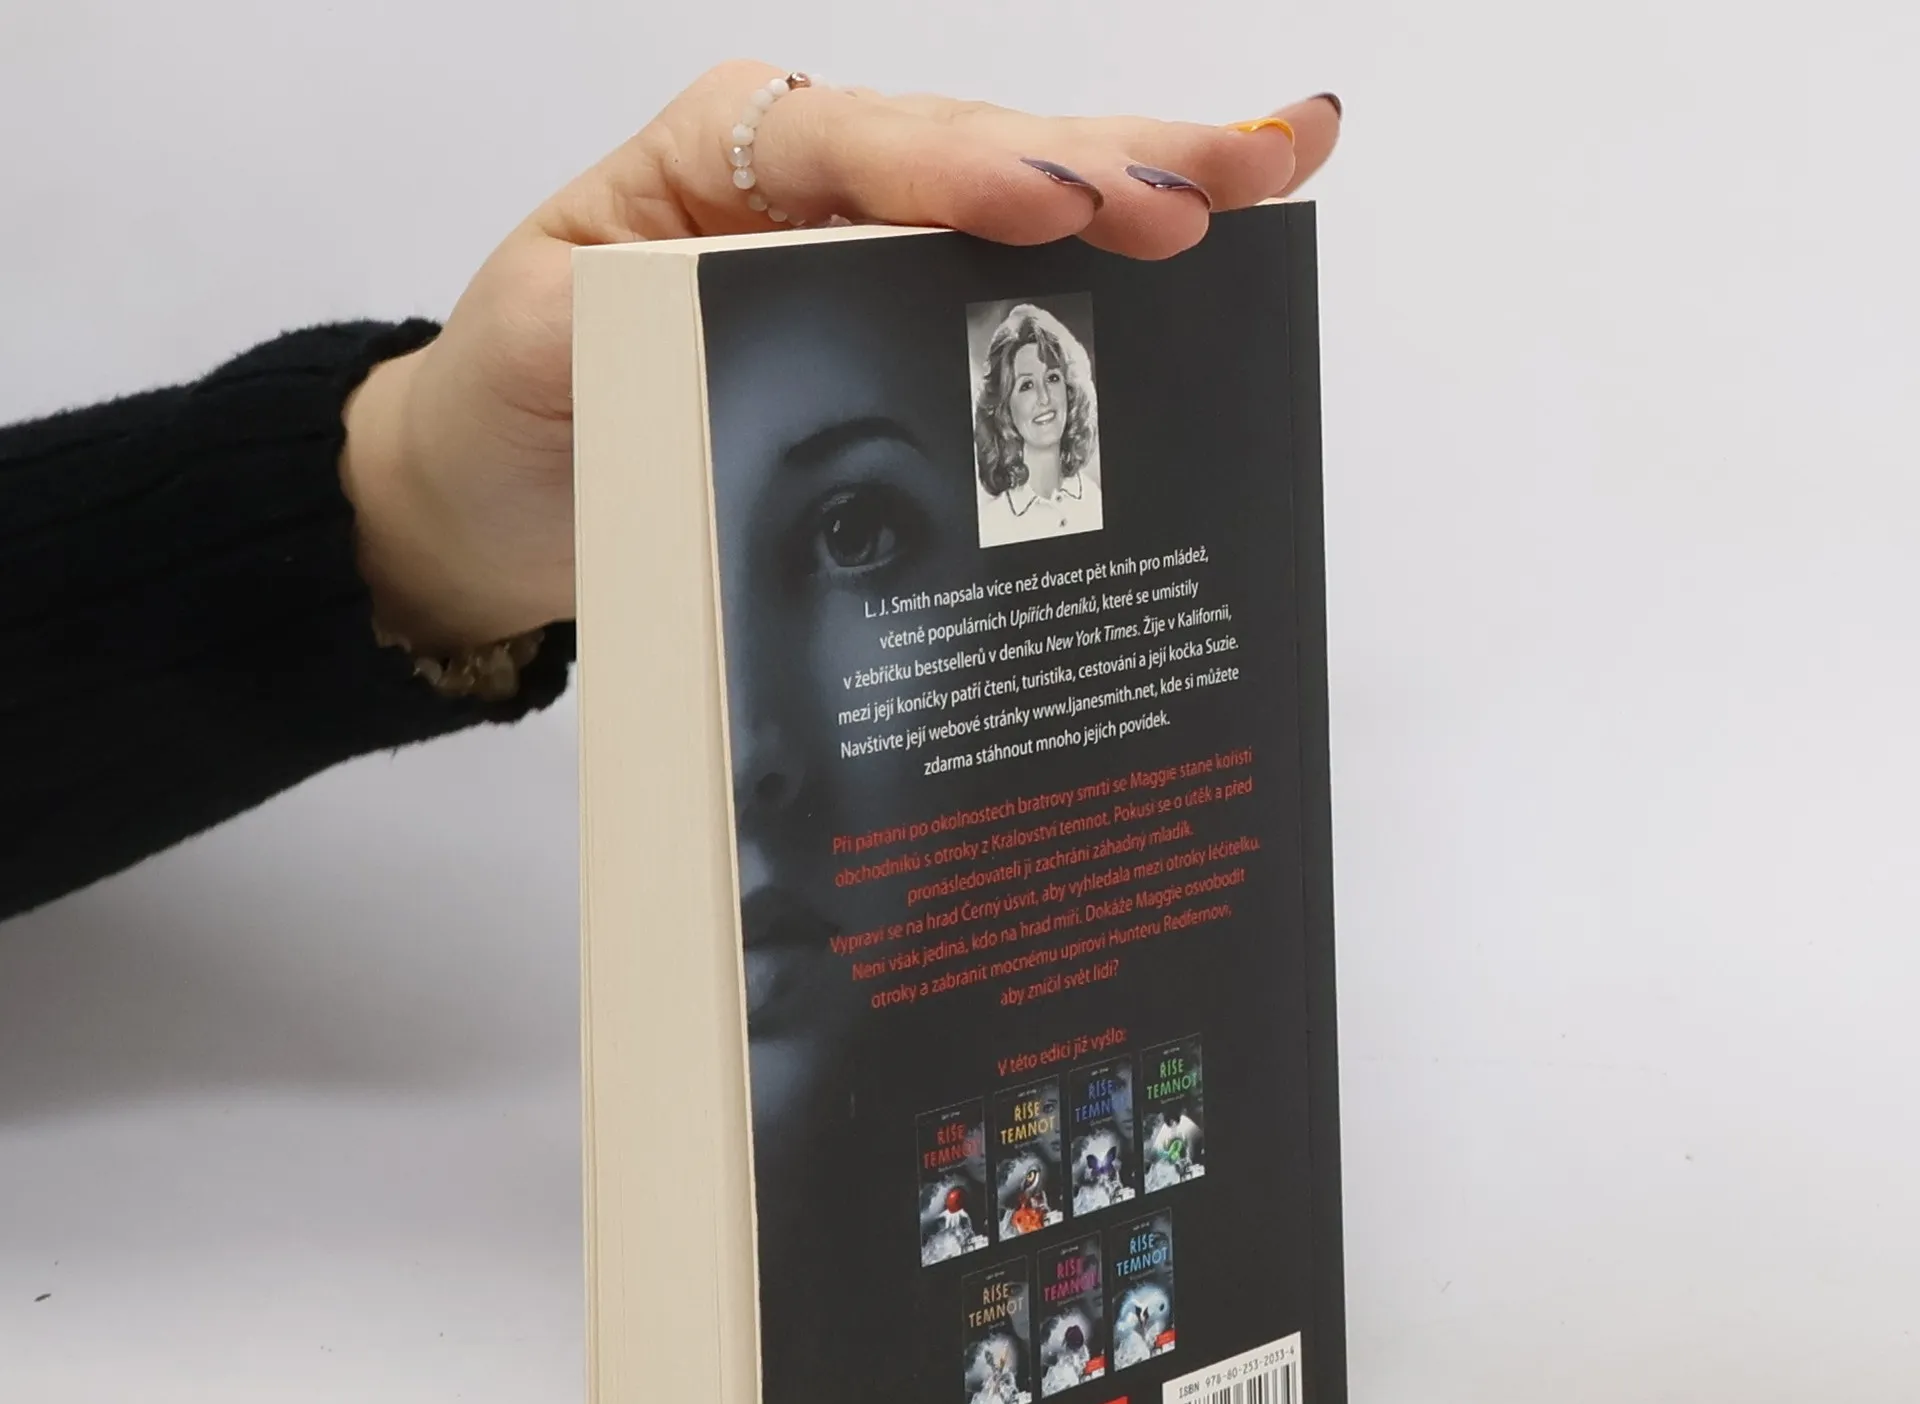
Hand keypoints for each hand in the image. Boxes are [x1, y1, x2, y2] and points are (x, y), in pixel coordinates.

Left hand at [341, 63, 1341, 649]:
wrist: (506, 483)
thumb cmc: (521, 397)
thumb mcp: (548, 343)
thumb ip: (638, 317)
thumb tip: (747, 320)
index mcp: (726, 158)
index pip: (860, 146)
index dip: (963, 173)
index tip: (1054, 207)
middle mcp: (816, 181)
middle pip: (985, 151)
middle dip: (1116, 160)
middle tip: (1243, 171)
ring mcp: (871, 248)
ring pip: (1029, 201)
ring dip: (1155, 188)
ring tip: (1279, 167)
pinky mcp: (903, 325)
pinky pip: (1016, 286)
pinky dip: (1115, 266)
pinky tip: (1217, 230)